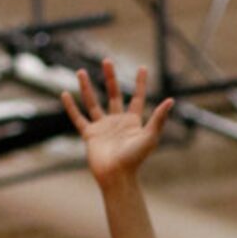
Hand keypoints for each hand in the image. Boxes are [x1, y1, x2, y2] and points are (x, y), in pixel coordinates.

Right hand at [60, 59, 174, 186]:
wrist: (117, 176)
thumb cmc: (135, 159)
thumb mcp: (150, 137)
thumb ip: (159, 118)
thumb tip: (171, 100)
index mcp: (133, 122)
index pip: (137, 98)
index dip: (140, 84)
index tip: (143, 68)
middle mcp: (117, 122)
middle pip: (113, 94)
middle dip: (110, 78)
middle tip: (106, 61)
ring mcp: (102, 128)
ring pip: (93, 103)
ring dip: (86, 88)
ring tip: (81, 71)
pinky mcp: (90, 135)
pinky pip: (78, 118)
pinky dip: (71, 107)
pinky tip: (65, 94)